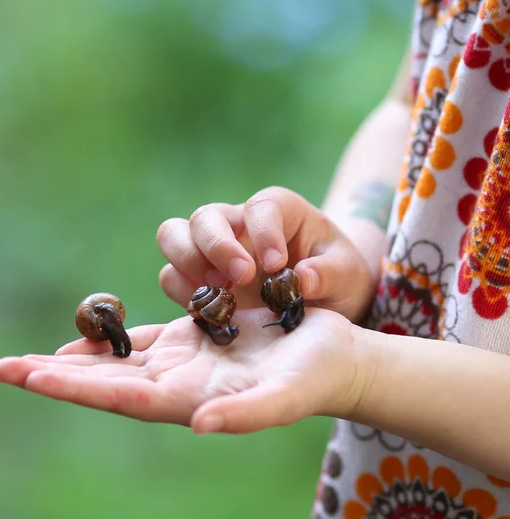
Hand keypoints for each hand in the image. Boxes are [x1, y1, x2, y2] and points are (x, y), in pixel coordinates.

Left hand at [0, 308, 366, 432]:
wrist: (330, 359)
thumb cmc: (314, 379)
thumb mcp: (285, 396)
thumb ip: (245, 414)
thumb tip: (200, 425)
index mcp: (190, 399)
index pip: (120, 395)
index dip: (76, 386)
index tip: (30, 377)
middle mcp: (178, 383)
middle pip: (105, 381)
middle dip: (56, 376)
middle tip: (4, 370)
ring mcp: (184, 361)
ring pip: (116, 360)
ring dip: (74, 359)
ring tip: (29, 360)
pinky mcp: (195, 338)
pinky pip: (143, 339)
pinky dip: (112, 339)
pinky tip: (90, 334)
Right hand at [156, 186, 375, 320]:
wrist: (321, 298)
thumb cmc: (334, 275)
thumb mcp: (347, 273)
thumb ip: (330, 273)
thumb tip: (302, 280)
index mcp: (276, 211)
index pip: (260, 208)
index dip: (264, 232)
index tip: (278, 265)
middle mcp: (236, 224)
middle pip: (204, 217)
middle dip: (216, 245)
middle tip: (242, 278)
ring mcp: (211, 250)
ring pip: (173, 236)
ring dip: (187, 263)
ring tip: (219, 293)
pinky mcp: (197, 279)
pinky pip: (171, 277)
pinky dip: (183, 292)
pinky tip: (211, 311)